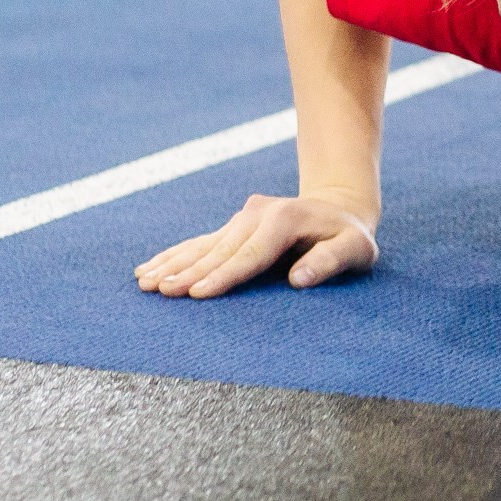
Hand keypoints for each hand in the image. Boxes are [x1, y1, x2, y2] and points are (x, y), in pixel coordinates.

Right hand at [136, 193, 377, 298]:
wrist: (339, 207)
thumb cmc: (349, 237)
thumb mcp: (356, 249)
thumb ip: (331, 262)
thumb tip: (299, 279)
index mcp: (284, 220)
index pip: (250, 256)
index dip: (224, 276)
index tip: (198, 293)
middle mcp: (257, 214)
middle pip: (219, 250)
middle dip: (188, 272)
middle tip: (161, 291)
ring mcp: (243, 217)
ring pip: (202, 245)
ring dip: (172, 263)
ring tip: (144, 281)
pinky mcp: (234, 225)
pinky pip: (200, 242)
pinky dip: (174, 255)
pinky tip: (148, 266)